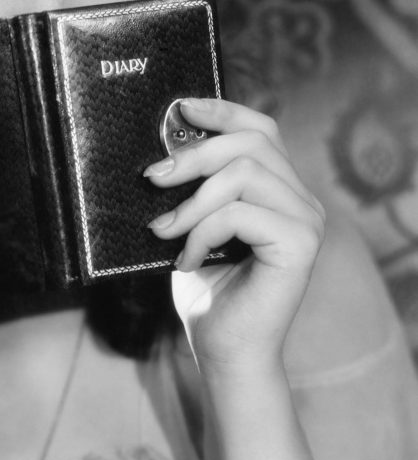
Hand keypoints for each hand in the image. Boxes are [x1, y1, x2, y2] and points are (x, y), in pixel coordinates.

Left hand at [145, 98, 325, 378]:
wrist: (224, 351)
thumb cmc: (208, 291)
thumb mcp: (193, 226)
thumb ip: (194, 188)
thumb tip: (163, 148)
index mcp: (280, 190)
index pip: (260, 130)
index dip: (222, 110)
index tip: (181, 108)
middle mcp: (301, 200)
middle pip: (250, 143)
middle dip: (193, 154)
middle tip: (152, 178)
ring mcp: (306, 220)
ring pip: (243, 173)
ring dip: (192, 201)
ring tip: (164, 231)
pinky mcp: (301, 243)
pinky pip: (240, 213)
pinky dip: (202, 232)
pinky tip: (187, 259)